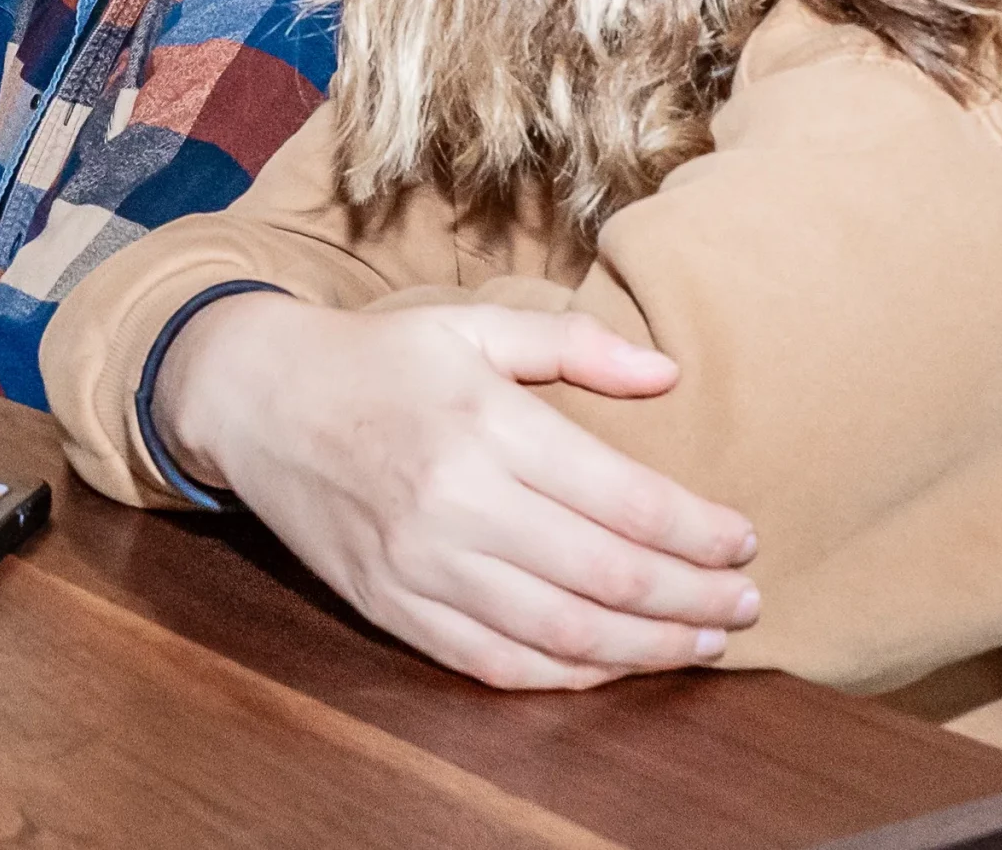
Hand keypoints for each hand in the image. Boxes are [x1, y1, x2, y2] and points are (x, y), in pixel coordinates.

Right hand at [160, 295, 760, 689]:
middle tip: (746, 602)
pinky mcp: (389, 605)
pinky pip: (493, 662)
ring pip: (561, 634)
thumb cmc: (374, 359)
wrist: (255, 397)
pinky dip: (565, 676)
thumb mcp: (470, 326)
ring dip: (647, 649)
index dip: (699, 532)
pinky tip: (611, 663)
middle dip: (693, 599)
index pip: (625, 500)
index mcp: (485, 424)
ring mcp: (419, 563)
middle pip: (607, 577)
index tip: (744, 540)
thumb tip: (668, 374)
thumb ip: (573, 344)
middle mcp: (455, 501)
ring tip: (700, 643)